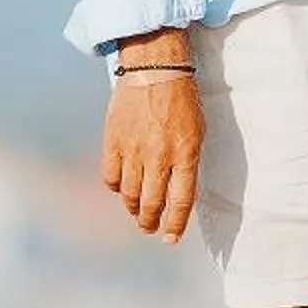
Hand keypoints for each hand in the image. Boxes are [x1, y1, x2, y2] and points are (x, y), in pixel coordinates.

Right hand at [101, 70, 203, 239]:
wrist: (154, 69)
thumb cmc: (181, 100)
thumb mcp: (197, 132)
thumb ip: (188, 163)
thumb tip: (178, 193)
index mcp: (185, 154)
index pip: (180, 202)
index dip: (174, 225)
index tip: (170, 238)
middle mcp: (159, 156)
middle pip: (151, 204)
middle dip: (150, 221)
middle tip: (150, 227)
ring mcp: (133, 150)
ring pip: (128, 195)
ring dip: (133, 208)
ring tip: (137, 211)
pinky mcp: (113, 142)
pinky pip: (110, 177)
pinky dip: (115, 187)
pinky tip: (121, 187)